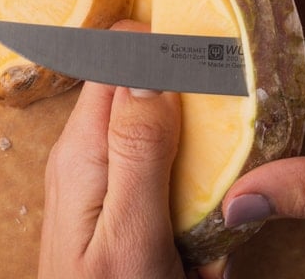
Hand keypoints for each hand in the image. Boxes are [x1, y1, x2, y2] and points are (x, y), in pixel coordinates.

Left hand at [38, 22, 225, 278]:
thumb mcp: (130, 233)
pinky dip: (194, 205)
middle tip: (220, 167)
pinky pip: (169, 178)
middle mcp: (89, 152)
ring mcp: (105, 178)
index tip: (212, 69)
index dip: (164, 51)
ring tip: (208, 229)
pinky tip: (199, 252)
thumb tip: (149, 67)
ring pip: (167, 135)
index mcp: (84, 149)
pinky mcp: (124, 203)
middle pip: (147, 91)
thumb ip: (138, 148)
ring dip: (200, 171)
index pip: (118, 58)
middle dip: (192, 120)